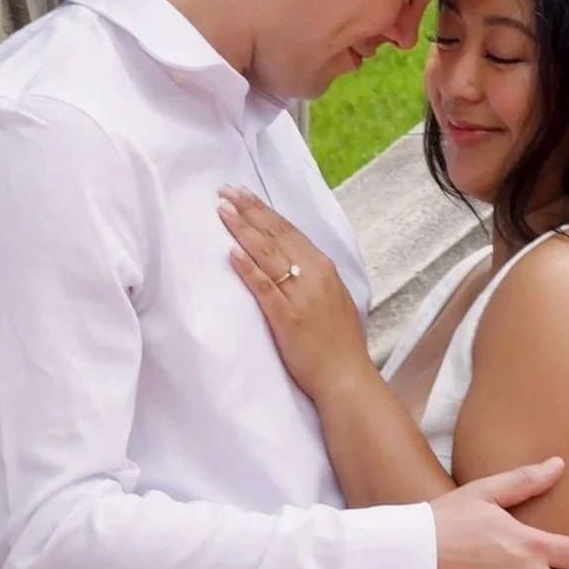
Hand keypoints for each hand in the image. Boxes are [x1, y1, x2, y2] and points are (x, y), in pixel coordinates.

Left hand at [220, 186, 372, 400]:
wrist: (346, 377)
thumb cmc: (339, 344)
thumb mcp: (333, 300)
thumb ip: (314, 279)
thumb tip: (294, 262)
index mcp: (325, 268)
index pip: (289, 231)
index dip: (264, 211)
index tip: (244, 194)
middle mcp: (314, 275)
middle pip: (276, 235)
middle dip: (249, 210)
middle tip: (226, 190)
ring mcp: (300, 295)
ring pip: (268, 254)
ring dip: (243, 229)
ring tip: (222, 210)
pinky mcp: (287, 318)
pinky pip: (264, 287)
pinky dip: (248, 268)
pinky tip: (232, 251)